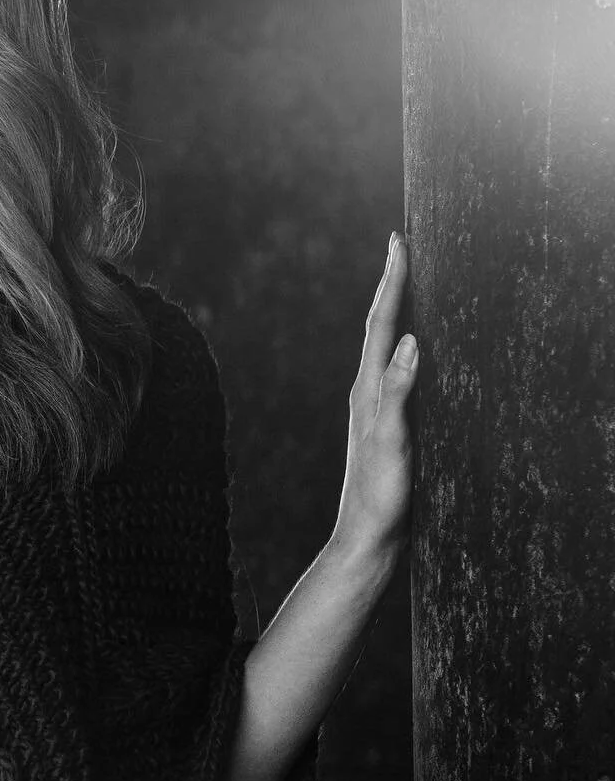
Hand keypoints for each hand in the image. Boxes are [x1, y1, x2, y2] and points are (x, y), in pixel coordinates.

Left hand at [333, 232, 416, 559]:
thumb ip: (398, 393)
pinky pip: (395, 372)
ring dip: (395, 312)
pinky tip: (413, 352)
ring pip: (384, 347)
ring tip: (407, 282)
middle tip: (402, 246)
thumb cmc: (379, 495)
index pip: (381, 324)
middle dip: (392, 285)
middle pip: (379, 326)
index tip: (399, 242)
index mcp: (367, 389)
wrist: (366, 539)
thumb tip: (409, 342)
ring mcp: (374, 409)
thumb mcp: (391, 442)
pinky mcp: (387, 426)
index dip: (392, 282)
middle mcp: (366, 392)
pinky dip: (403, 348)